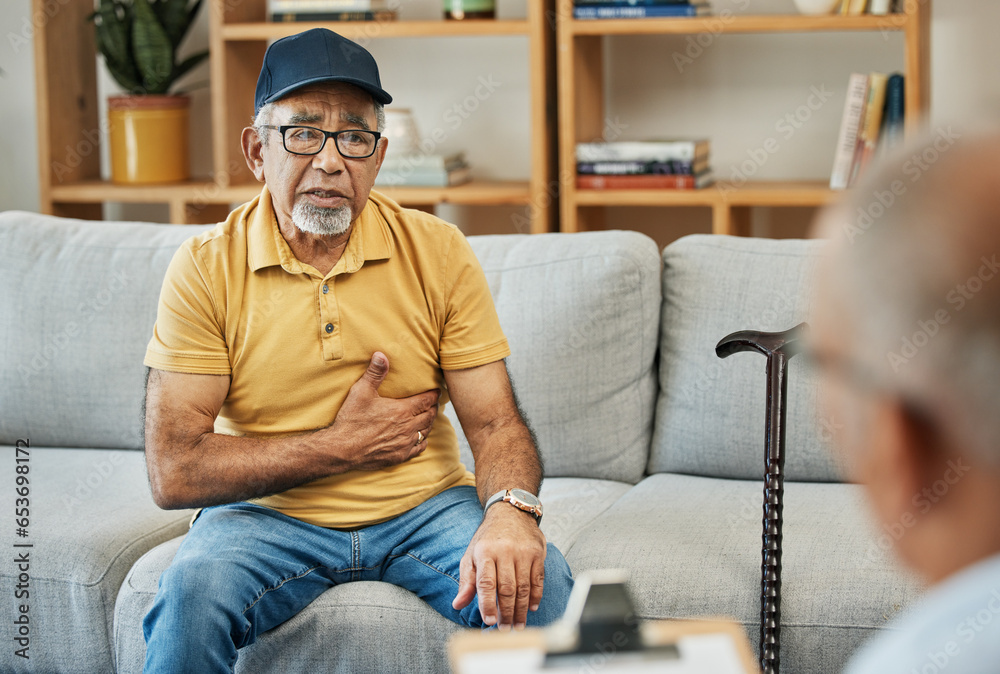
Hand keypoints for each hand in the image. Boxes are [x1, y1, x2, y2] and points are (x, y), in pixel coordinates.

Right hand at [327, 352, 438, 470]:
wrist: (343, 449)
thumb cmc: (352, 420)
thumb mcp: (361, 392)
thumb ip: (374, 373)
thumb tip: (381, 354)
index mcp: (402, 410)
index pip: (426, 400)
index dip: (433, 395)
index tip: (437, 391)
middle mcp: (408, 427)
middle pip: (429, 415)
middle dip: (433, 408)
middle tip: (433, 403)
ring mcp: (405, 442)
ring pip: (425, 431)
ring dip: (428, 423)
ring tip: (428, 418)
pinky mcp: (400, 455)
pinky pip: (419, 448)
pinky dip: (422, 441)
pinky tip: (420, 438)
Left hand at [452, 503, 546, 629]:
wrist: (510, 513)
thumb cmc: (488, 539)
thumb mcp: (471, 555)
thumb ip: (467, 582)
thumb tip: (458, 604)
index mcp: (485, 552)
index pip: (486, 583)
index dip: (487, 604)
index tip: (489, 621)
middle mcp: (504, 551)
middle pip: (506, 588)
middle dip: (506, 612)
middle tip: (505, 628)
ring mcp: (523, 552)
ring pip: (523, 587)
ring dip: (521, 609)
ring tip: (518, 624)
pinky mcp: (537, 553)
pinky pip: (538, 579)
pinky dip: (535, 596)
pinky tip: (532, 607)